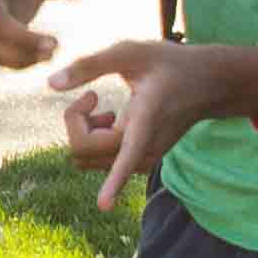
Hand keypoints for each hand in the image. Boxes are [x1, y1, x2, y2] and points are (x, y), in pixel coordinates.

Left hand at [43, 37, 257, 209]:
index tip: (103, 206)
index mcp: (146, 118)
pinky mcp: (141, 162)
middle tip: (92, 96)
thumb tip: (50, 84)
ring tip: (104, 107)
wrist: (206, 83)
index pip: (126, 155)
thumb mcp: (130, 52)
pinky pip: (100, 162)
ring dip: (84, 132)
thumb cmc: (168, 63)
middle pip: (86, 150)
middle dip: (75, 122)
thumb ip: (90, 65)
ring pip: (89, 159)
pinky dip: (94, 140)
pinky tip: (111, 118)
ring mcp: (144, 158)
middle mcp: (146, 146)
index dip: (114, 182)